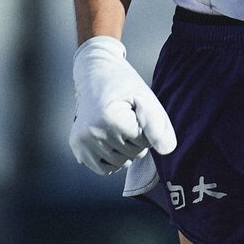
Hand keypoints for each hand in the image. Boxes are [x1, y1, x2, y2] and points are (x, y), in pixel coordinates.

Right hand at [68, 36, 176, 174]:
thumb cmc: (123, 85)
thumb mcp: (145, 97)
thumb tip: (166, 151)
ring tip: (119, 127)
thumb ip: (159, 123)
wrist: (94, 74)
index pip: (145, 142)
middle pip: (133, 154)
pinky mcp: (77, 148)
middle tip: (128, 117)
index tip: (136, 111)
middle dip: (137, 139)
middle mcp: (92, 133)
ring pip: (121, 164)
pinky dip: (113, 159)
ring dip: (126, 150)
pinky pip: (104, 169)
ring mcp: (82, 143)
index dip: (147, 127)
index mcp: (110, 119)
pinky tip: (111, 139)